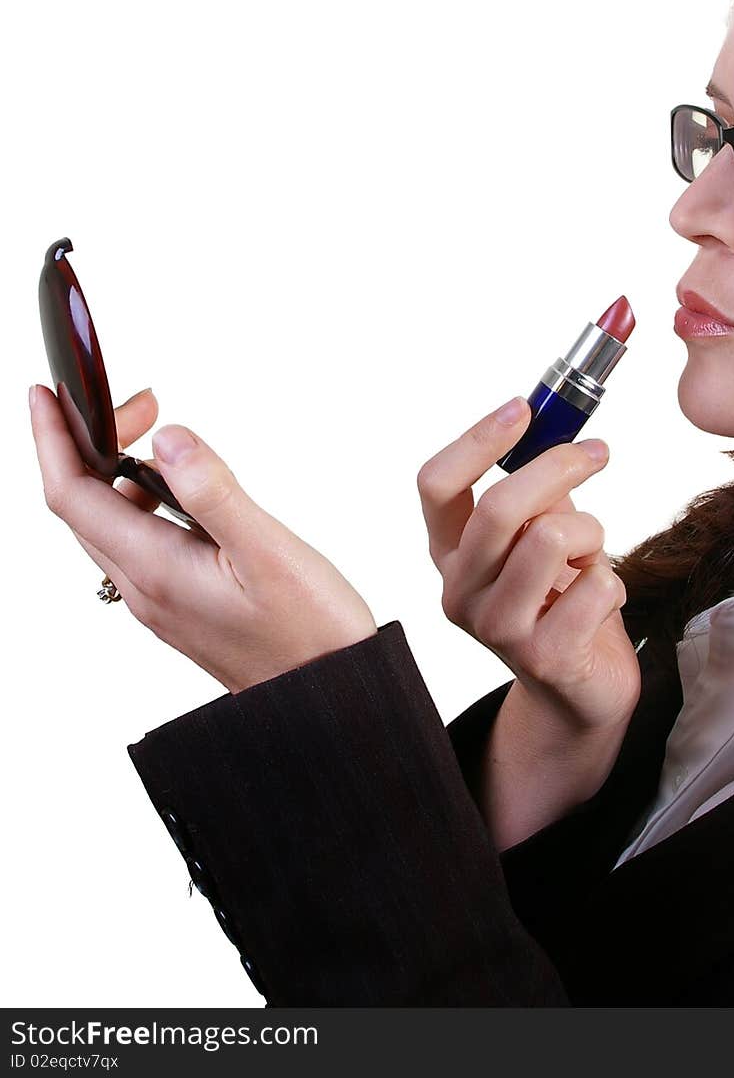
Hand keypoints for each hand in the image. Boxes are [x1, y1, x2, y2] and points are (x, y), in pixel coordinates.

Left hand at [30, 384, 376, 691]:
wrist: (326, 700)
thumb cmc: (309, 634)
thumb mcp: (269, 553)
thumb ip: (215, 492)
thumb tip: (168, 438)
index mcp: (154, 570)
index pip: (71, 493)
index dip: (52, 437)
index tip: (48, 392)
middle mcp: (144, 588)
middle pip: (82, 504)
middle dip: (90, 441)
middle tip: (142, 402)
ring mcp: (160, 599)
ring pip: (108, 523)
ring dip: (117, 470)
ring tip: (160, 435)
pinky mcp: (180, 603)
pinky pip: (136, 542)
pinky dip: (141, 500)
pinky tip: (181, 489)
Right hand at [416, 396, 639, 739]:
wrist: (580, 689)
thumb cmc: (561, 596)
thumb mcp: (541, 532)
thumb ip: (539, 487)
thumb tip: (560, 420)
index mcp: (449, 552)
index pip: (436, 484)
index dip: (477, 439)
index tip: (522, 408)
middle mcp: (460, 590)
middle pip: (500, 506)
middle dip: (558, 466)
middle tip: (597, 452)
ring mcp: (496, 629)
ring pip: (553, 538)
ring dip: (592, 532)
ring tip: (591, 553)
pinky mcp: (542, 658)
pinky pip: (596, 585)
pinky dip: (612, 581)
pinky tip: (599, 600)